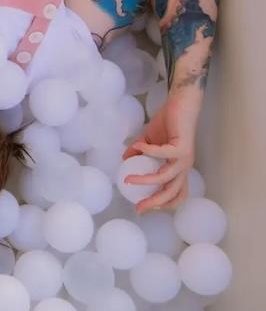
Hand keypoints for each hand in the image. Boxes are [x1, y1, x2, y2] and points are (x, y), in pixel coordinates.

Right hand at [122, 98, 198, 213]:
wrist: (182, 103)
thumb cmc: (168, 121)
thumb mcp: (148, 140)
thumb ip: (138, 151)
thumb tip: (125, 160)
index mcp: (178, 168)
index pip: (176, 194)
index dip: (163, 204)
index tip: (142, 207)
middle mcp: (183, 167)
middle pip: (172, 193)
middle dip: (154, 202)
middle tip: (138, 207)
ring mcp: (184, 158)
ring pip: (166, 177)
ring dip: (146, 180)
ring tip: (128, 178)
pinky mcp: (182, 147)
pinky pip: (163, 154)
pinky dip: (148, 151)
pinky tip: (136, 146)